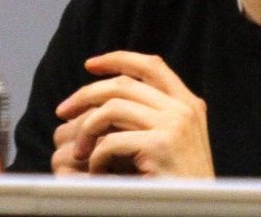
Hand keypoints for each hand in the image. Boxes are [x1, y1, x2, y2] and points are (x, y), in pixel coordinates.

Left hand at [53, 51, 213, 176]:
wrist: (198, 211)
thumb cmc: (179, 184)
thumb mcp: (174, 141)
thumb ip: (154, 116)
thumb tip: (109, 97)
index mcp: (189, 104)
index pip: (151, 66)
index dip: (118, 59)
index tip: (91, 64)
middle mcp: (183, 109)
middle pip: (123, 85)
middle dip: (86, 94)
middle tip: (63, 111)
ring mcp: (174, 126)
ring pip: (111, 109)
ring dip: (86, 130)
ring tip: (80, 152)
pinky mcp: (160, 146)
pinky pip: (110, 142)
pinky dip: (96, 158)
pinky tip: (97, 172)